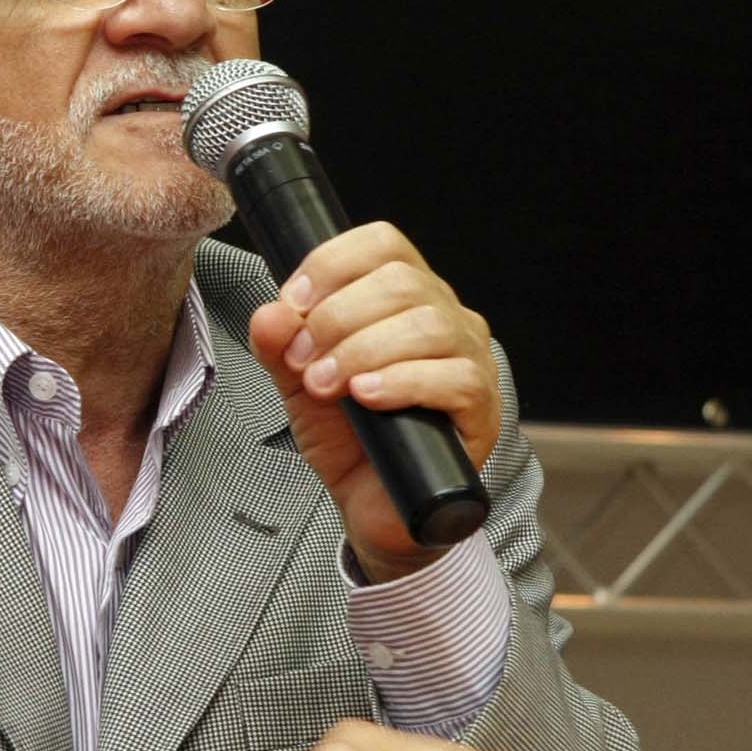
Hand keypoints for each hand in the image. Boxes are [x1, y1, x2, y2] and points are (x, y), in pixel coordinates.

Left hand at [247, 222, 499, 582]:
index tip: (294, 301)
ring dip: (363, 350)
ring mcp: (470, 359)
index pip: (383, 244)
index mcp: (404, 296)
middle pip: (402, 282)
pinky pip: (453, 378)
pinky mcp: (481, 407)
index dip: (333, 263)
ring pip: (428, 325)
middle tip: (303, 358)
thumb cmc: (349, 436)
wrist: (372, 506)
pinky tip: (366, 397)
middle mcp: (445, 316)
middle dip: (338, 317)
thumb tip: (270, 313)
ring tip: (326, 383)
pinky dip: (402, 382)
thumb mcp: (298, 383)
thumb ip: (279, 347)